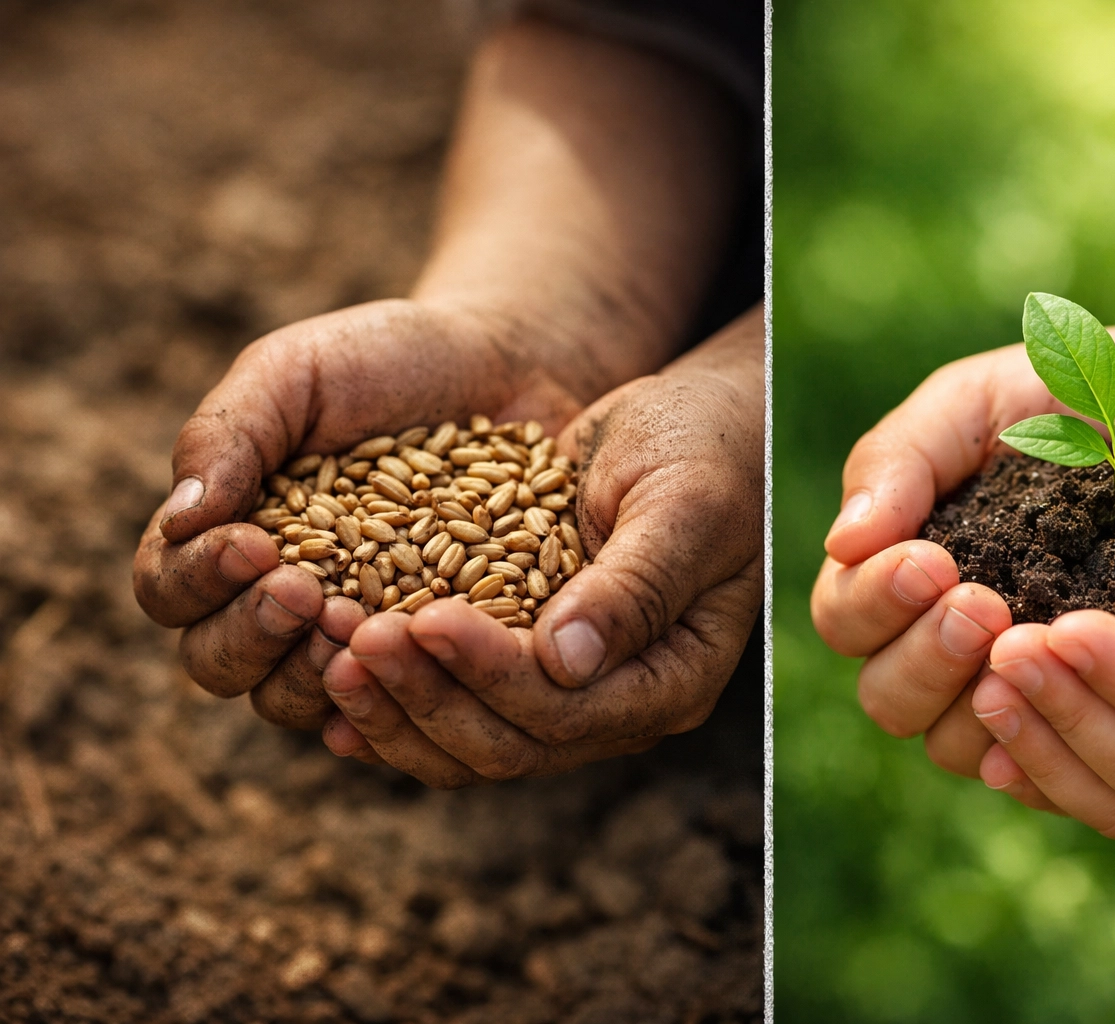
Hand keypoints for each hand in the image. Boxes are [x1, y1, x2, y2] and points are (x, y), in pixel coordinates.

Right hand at [133, 297, 596, 731]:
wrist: (508, 367)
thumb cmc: (389, 361)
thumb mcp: (299, 372)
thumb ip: (230, 434)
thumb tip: (181, 520)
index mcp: (227, 536)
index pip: (170, 589)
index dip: (200, 581)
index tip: (255, 545)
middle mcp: (278, 600)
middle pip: (219, 664)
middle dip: (252, 637)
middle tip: (306, 593)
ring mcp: (351, 635)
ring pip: (294, 701)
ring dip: (314, 676)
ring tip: (358, 626)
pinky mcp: (428, 654)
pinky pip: (393, 707)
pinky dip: (391, 700)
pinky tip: (413, 673)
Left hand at [317, 306, 764, 786]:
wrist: (700, 423)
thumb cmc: (707, 452)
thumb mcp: (682, 506)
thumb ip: (634, 586)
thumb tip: (566, 662)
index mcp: (673, 679)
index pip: (567, 712)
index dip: (489, 674)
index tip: (422, 615)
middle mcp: (619, 703)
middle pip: (507, 744)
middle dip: (425, 696)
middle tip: (354, 637)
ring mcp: (570, 691)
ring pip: (468, 740)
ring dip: (395, 705)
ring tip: (330, 651)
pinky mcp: (524, 661)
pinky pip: (452, 703)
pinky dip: (394, 692)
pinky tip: (331, 667)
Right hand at [810, 328, 1114, 778]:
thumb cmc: (1096, 397)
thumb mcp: (995, 395)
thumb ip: (909, 454)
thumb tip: (844, 541)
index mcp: (909, 564)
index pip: (846, 616)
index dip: (874, 601)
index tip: (932, 560)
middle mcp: (950, 640)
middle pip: (887, 697)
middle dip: (926, 657)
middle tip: (987, 604)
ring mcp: (1018, 686)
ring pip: (954, 745)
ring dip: (981, 705)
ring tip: (1040, 644)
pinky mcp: (1091, 718)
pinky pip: (1048, 771)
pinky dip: (1051, 749)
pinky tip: (1083, 706)